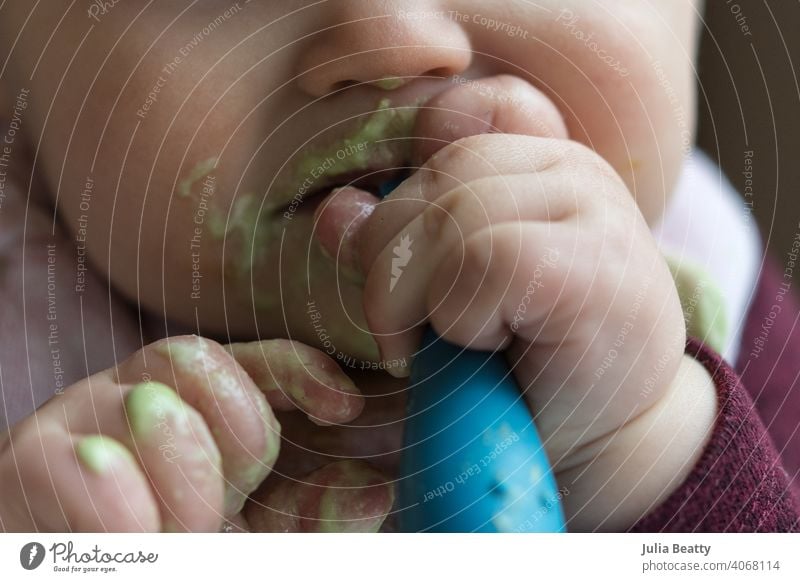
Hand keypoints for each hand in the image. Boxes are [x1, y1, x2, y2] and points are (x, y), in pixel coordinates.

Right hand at [0, 335, 393, 531]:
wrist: (77, 563)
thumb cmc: (166, 548)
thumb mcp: (249, 538)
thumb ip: (309, 517)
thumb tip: (375, 492)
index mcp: (193, 406)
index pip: (252, 358)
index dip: (302, 371)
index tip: (345, 406)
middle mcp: (138, 395)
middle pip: (201, 361)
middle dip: (238, 433)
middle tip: (225, 507)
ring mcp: (81, 419)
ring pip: (153, 404)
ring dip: (186, 480)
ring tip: (183, 533)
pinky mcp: (28, 462)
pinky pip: (89, 464)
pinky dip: (123, 510)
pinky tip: (138, 536)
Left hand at [350, 75, 715, 530]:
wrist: (610, 438)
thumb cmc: (520, 361)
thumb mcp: (441, 291)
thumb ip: (393, 244)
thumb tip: (336, 213)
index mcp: (533, 162)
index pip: (445, 118)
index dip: (404, 196)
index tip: (415, 274)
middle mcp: (571, 167)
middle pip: (436, 176)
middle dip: (392, 267)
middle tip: (410, 340)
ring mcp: (594, 207)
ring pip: (454, 217)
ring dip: (419, 301)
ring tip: (450, 348)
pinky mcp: (597, 265)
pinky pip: (485, 259)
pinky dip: (462, 317)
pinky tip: (492, 346)